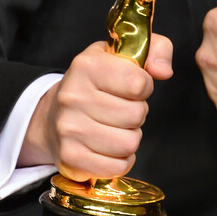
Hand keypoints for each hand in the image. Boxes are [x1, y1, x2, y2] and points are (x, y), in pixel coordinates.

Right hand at [18, 35, 172, 181]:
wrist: (52, 117)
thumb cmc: (95, 85)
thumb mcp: (122, 55)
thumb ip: (155, 49)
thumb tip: (164, 70)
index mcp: (86, 66)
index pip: (139, 83)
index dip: (143, 87)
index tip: (131, 87)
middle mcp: (72, 97)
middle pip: (136, 115)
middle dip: (136, 114)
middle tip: (119, 110)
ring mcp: (68, 129)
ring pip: (129, 143)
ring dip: (129, 137)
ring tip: (113, 127)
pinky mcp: (70, 157)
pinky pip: (117, 166)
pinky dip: (119, 160)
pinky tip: (107, 148)